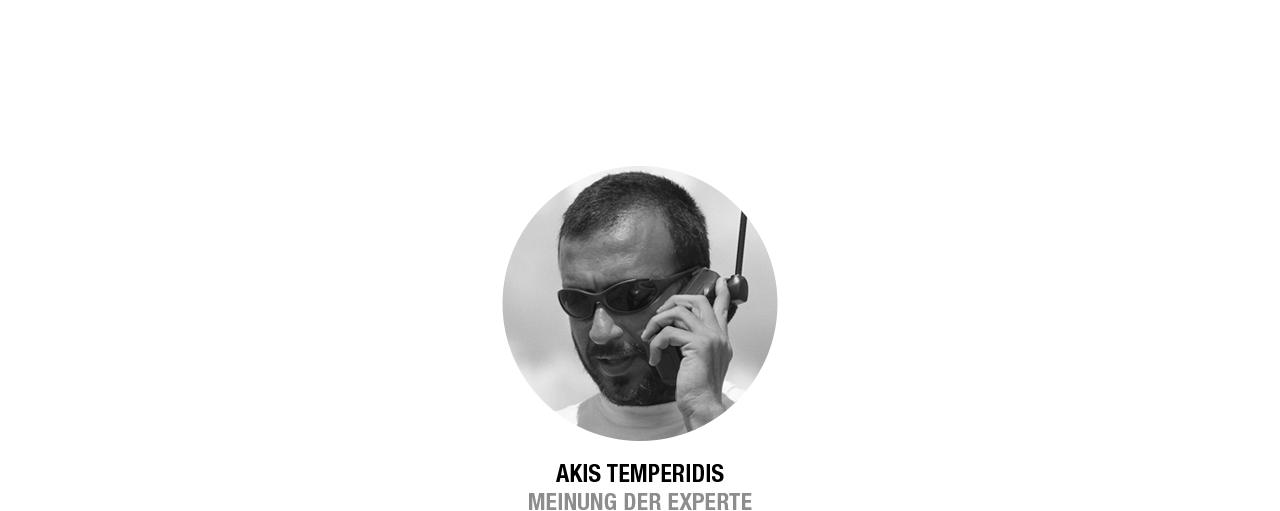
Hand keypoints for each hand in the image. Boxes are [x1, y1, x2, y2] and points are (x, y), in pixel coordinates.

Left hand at [640, 277, 733, 431]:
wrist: (703, 405)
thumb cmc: (699, 390)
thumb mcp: (701, 363)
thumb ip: (695, 346)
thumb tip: (676, 335)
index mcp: (721, 339)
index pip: (723, 309)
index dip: (720, 293)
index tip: (717, 282)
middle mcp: (718, 336)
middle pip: (698, 301)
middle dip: (675, 301)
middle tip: (660, 314)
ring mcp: (710, 338)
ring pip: (680, 312)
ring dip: (658, 321)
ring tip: (650, 336)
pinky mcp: (698, 345)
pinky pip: (669, 332)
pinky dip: (656, 342)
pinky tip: (655, 356)